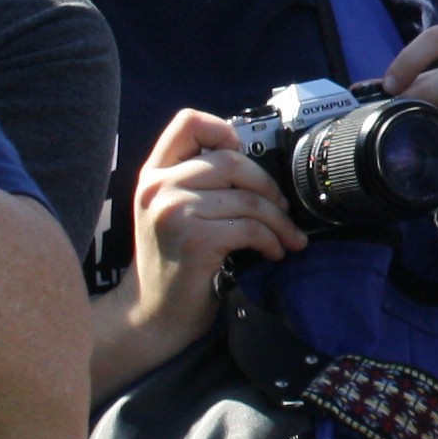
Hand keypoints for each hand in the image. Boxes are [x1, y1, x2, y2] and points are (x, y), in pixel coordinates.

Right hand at [131, 107, 303, 360]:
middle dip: (268, 186)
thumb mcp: (172, 212)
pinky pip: (251, 227)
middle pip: (231, 160)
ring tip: (286, 238)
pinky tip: (274, 252)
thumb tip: (251, 160)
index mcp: (154, 174)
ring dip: (278, 220)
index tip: (244, 154)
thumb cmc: (172, 265)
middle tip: (282, 210)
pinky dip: (272, 240)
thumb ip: (196, 181)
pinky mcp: (195, 238)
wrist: (151, 315)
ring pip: (248, 198)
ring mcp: (175, 211)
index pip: (188, 122)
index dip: (223, 130)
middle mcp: (159, 187)